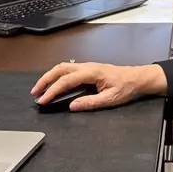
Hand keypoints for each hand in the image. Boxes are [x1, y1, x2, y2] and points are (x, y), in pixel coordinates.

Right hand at [30, 62, 165, 111]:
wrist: (137, 78)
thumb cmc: (127, 87)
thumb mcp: (111, 99)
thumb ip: (91, 103)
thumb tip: (72, 106)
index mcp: (92, 73)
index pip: (66, 81)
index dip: (52, 91)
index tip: (42, 100)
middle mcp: (87, 66)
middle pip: (60, 69)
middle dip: (45, 80)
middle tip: (35, 93)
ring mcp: (87, 66)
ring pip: (63, 67)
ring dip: (49, 76)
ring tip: (40, 88)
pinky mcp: (88, 69)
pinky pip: (68, 69)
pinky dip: (57, 75)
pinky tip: (53, 82)